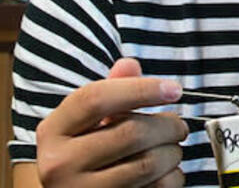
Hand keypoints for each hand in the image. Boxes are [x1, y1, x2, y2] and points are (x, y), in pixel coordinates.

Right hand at [34, 58, 188, 187]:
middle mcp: (59, 163)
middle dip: (168, 125)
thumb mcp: (89, 119)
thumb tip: (129, 65)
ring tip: (173, 148)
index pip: (97, 98)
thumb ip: (112, 89)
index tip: (174, 89)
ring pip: (147, 163)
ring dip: (173, 152)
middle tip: (179, 126)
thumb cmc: (85, 150)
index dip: (142, 89)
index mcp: (55, 130)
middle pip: (130, 131)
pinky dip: (173, 177)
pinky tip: (168, 171)